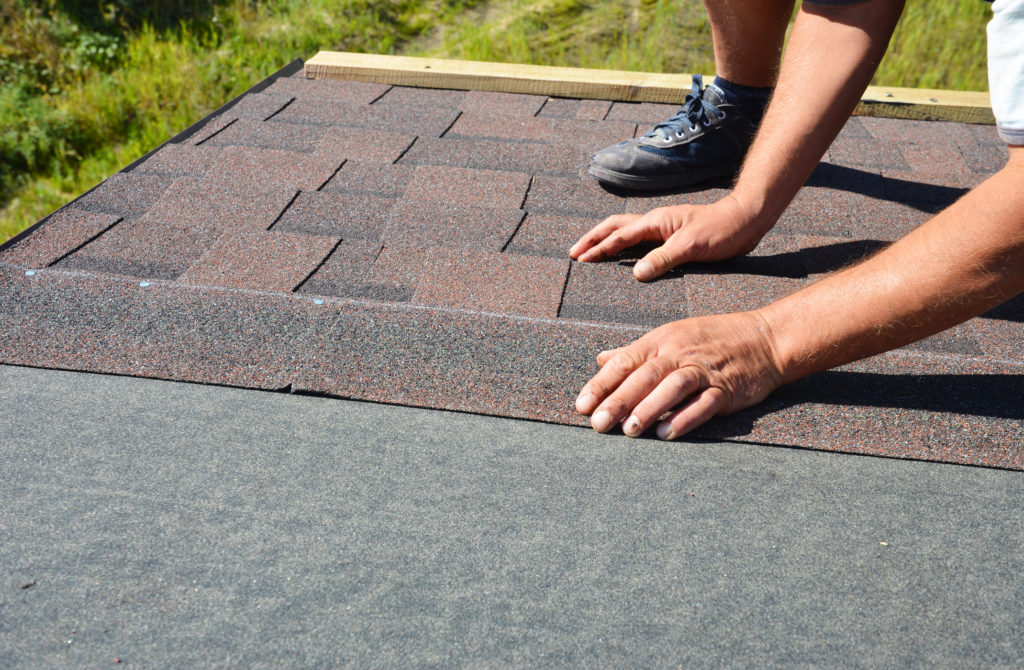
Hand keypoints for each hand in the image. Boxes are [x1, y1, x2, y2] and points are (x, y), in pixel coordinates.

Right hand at [568, 195, 769, 280]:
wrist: (746, 220)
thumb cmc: (722, 230)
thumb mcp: (692, 246)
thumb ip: (662, 259)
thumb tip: (635, 273)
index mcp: (656, 222)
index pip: (619, 236)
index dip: (598, 248)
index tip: (580, 259)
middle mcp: (655, 223)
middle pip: (614, 227)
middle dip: (592, 239)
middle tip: (574, 253)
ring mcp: (662, 229)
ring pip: (625, 232)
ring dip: (605, 241)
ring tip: (589, 252)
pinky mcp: (671, 238)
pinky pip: (639, 241)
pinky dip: (623, 247)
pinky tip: (621, 257)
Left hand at [575, 311, 783, 438]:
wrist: (765, 339)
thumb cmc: (712, 339)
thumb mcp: (671, 335)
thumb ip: (635, 351)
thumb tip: (601, 358)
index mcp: (662, 340)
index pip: (625, 361)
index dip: (601, 383)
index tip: (582, 405)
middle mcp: (680, 353)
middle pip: (645, 376)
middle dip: (619, 400)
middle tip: (598, 423)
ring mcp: (704, 371)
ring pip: (672, 388)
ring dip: (649, 409)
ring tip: (629, 431)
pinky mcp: (726, 389)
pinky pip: (703, 404)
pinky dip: (684, 418)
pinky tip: (666, 434)